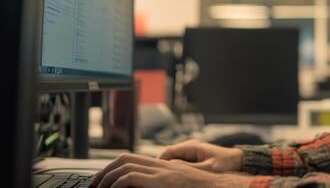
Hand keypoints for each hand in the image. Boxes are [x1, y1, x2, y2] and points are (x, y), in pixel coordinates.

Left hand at [90, 153, 252, 187]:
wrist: (220, 186)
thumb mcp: (179, 182)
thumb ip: (163, 182)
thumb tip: (147, 185)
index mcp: (164, 166)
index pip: (133, 159)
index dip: (114, 167)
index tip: (104, 180)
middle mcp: (161, 165)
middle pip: (125, 158)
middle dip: (105, 170)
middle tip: (95, 184)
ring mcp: (162, 172)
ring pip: (125, 165)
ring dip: (107, 177)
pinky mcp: (162, 181)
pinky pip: (132, 178)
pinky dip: (118, 183)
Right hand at [157, 139, 243, 172]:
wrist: (238, 160)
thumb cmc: (225, 163)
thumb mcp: (208, 168)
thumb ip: (190, 167)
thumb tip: (172, 167)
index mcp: (192, 146)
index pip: (168, 152)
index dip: (158, 162)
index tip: (153, 173)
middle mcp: (189, 146)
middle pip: (168, 156)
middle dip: (161, 166)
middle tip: (156, 177)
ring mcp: (191, 151)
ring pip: (173, 160)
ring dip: (168, 168)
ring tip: (163, 178)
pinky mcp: (194, 157)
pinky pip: (180, 163)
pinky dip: (175, 169)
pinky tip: (174, 178)